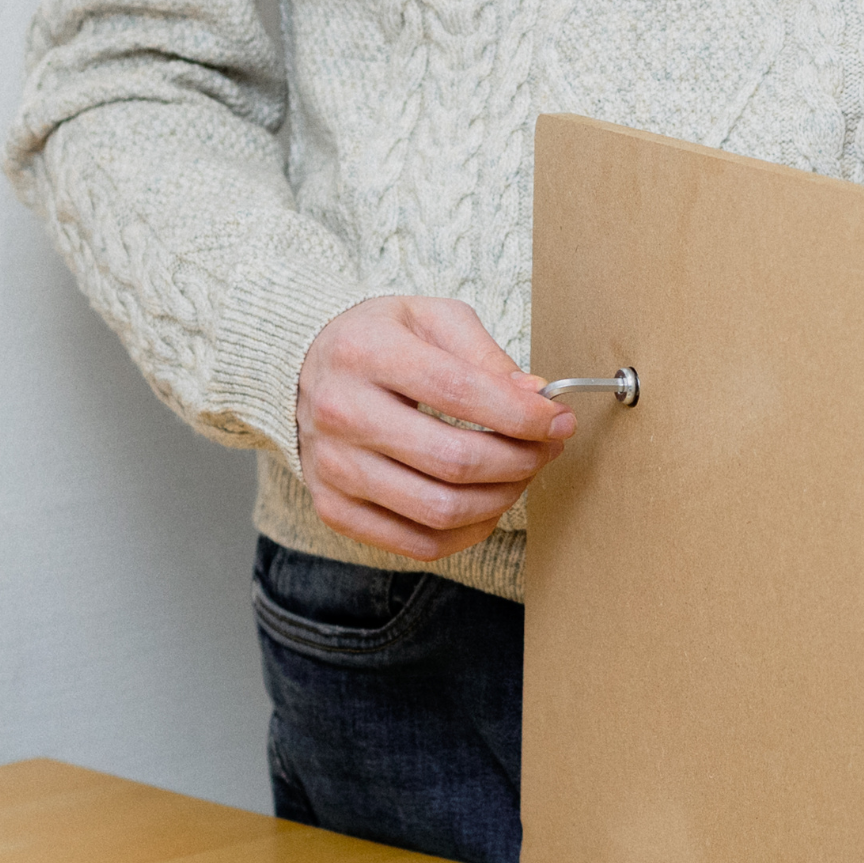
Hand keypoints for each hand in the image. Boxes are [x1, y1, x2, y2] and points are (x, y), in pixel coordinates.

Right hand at [295, 296, 574, 561]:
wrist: (302, 369)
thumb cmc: (379, 341)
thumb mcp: (430, 319)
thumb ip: (483, 355)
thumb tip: (534, 397)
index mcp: (366, 353)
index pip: (460, 393)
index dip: (523, 415)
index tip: (561, 420)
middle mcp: (341, 413)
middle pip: (455, 460)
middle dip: (522, 460)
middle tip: (547, 448)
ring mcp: (334, 468)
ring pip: (440, 510)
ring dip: (501, 498)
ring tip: (522, 474)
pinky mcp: (334, 508)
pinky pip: (417, 543)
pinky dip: (468, 533)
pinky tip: (488, 505)